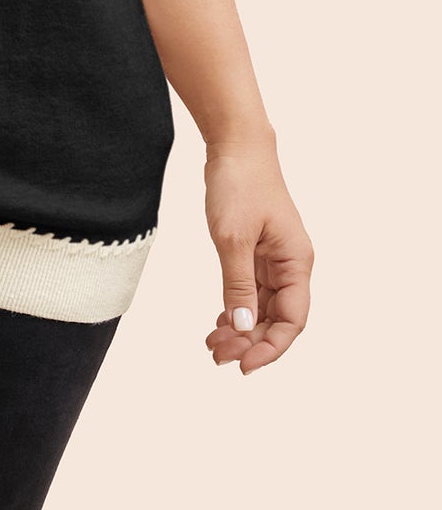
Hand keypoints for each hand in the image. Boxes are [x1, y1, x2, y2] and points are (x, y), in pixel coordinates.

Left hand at [203, 135, 312, 373]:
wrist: (235, 145)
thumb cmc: (239, 184)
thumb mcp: (233, 238)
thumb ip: (238, 285)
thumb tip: (244, 328)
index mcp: (296, 262)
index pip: (293, 320)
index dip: (272, 347)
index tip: (244, 365)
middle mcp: (290, 264)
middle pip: (278, 318)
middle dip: (250, 341)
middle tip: (218, 356)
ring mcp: (273, 258)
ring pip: (263, 307)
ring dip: (241, 329)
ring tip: (213, 345)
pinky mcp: (256, 251)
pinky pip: (251, 290)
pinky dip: (236, 308)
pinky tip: (219, 322)